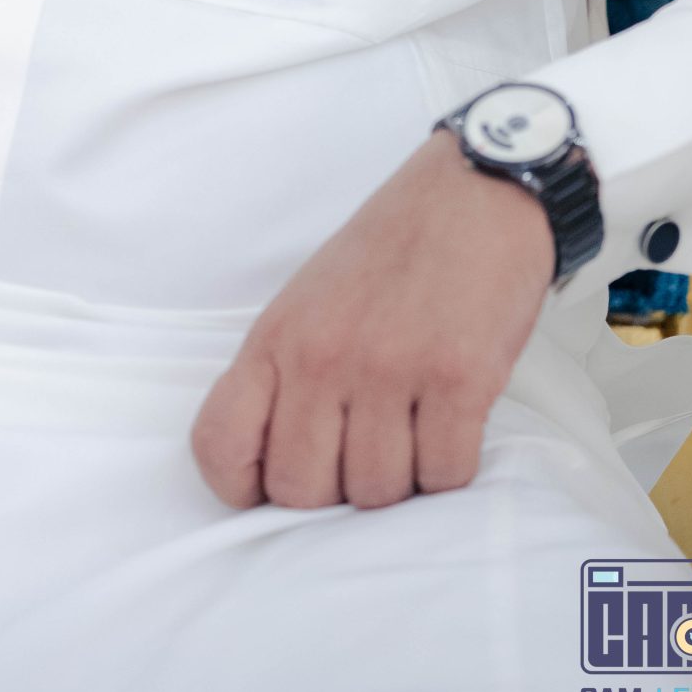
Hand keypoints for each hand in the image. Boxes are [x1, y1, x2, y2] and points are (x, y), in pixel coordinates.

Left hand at [191, 129, 554, 512]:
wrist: (472, 194)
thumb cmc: (390, 253)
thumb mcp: (309, 302)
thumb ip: (286, 377)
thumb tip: (281, 469)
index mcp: (277, 337)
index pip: (219, 443)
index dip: (242, 486)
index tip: (274, 484)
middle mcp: (322, 356)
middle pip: (301, 491)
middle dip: (333, 496)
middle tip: (362, 457)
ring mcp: (389, 369)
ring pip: (377, 495)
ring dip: (400, 481)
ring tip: (413, 431)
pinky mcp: (458, 379)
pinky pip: (445, 476)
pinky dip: (451, 468)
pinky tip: (451, 425)